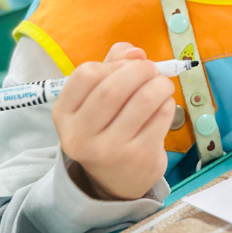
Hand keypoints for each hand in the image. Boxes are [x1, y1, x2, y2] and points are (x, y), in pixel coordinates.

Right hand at [52, 42, 176, 199]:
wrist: (113, 180)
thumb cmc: (105, 126)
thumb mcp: (96, 97)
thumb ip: (113, 65)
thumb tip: (137, 52)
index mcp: (64, 114)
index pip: (85, 75)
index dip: (112, 64)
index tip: (125, 66)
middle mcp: (81, 135)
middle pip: (113, 88)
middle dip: (140, 70)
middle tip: (152, 69)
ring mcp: (110, 150)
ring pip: (144, 100)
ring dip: (160, 84)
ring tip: (162, 84)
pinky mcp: (138, 157)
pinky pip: (161, 116)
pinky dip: (167, 103)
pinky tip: (163, 105)